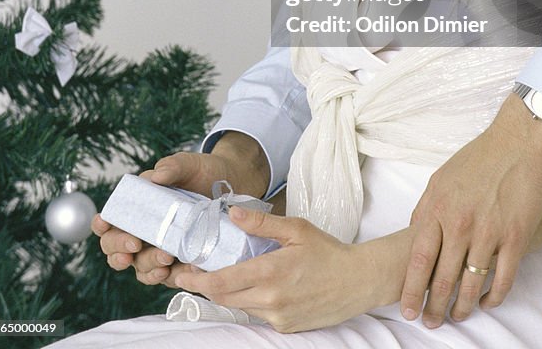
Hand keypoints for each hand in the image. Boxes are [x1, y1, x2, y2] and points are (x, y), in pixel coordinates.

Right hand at [93, 134, 271, 285]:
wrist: (234, 185)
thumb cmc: (202, 173)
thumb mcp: (188, 163)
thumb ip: (171, 167)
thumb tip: (156, 177)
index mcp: (137, 208)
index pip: (109, 221)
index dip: (101, 225)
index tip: (105, 223)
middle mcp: (143, 232)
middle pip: (115, 248)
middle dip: (119, 248)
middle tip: (134, 244)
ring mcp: (158, 250)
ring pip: (140, 268)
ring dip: (147, 265)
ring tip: (165, 256)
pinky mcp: (178, 265)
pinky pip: (167, 278)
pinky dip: (170, 276)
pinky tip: (177, 269)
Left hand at [173, 207, 403, 332]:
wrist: (358, 281)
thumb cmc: (328, 251)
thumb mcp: (296, 228)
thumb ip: (262, 222)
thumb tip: (232, 213)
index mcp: (271, 272)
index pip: (222, 282)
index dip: (198, 279)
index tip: (183, 271)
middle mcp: (272, 300)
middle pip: (225, 298)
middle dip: (205, 286)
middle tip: (191, 273)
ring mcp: (279, 317)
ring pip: (240, 307)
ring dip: (227, 293)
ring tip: (220, 275)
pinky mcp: (286, 327)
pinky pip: (257, 314)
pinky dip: (249, 301)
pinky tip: (254, 286)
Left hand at [400, 93, 541, 327]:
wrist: (518, 142)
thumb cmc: (478, 158)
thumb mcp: (440, 178)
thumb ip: (427, 207)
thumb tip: (415, 233)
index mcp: (438, 207)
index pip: (418, 259)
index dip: (411, 289)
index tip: (406, 309)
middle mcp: (460, 223)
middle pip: (442, 278)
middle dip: (433, 306)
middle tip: (430, 323)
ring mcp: (489, 232)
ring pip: (471, 285)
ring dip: (463, 307)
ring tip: (457, 317)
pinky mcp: (516, 237)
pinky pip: (503, 279)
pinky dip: (494, 297)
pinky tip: (488, 302)